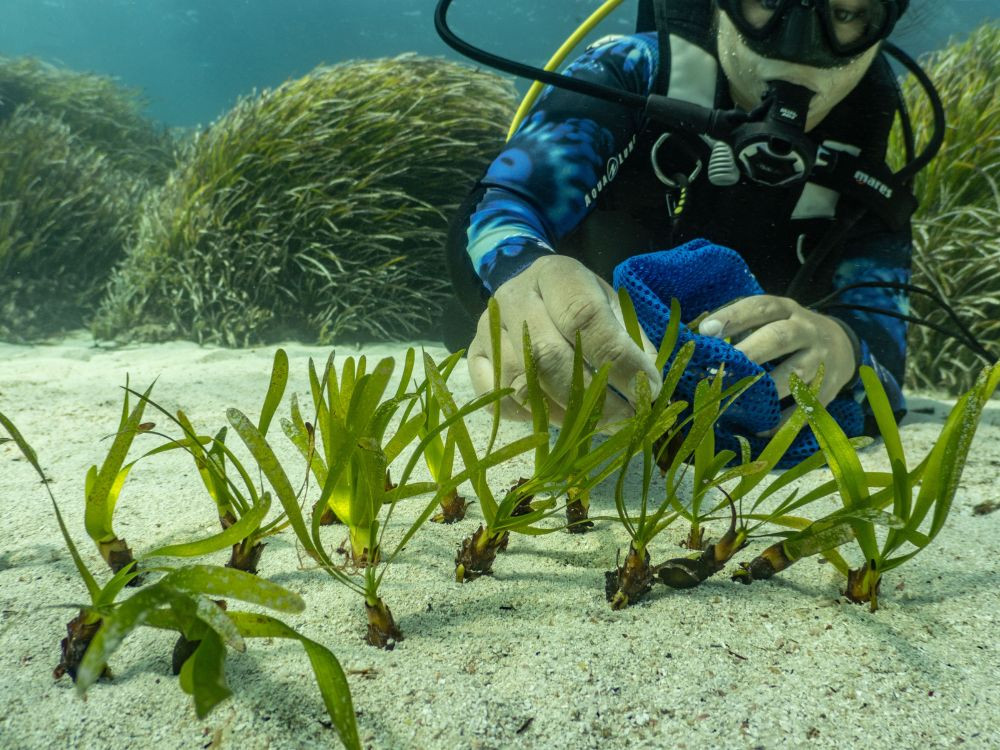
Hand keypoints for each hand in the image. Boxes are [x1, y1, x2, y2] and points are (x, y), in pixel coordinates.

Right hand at [467, 255, 660, 424]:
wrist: (527, 288)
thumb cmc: (579, 301)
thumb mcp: (611, 305)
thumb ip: (631, 340)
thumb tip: (647, 388)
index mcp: (556, 274)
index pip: (584, 317)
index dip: (618, 359)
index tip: (646, 389)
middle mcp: (515, 297)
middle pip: (548, 354)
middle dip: (592, 397)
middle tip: (624, 419)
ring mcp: (488, 328)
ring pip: (521, 383)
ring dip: (564, 413)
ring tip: (595, 424)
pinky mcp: (475, 355)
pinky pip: (499, 398)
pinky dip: (530, 416)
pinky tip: (557, 417)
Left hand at [700, 295, 856, 405]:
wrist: (843, 346)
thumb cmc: (788, 333)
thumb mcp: (772, 319)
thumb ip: (741, 327)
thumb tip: (700, 346)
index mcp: (787, 310)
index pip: (761, 307)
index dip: (734, 317)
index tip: (707, 331)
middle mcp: (806, 331)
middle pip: (780, 338)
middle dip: (751, 352)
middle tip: (722, 366)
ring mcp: (820, 361)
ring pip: (795, 374)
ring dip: (765, 388)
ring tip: (736, 401)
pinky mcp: (828, 389)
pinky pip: (805, 407)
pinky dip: (783, 420)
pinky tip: (760, 428)